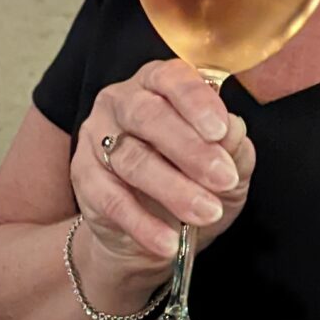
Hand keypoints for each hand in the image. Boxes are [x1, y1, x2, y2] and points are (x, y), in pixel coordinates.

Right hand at [76, 60, 254, 271]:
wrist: (154, 234)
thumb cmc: (195, 184)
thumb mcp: (229, 169)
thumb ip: (235, 149)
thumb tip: (234, 130)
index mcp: (159, 85)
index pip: (173, 79)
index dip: (197, 102)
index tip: (221, 130)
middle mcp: (121, 102)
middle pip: (148, 115)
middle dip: (190, 149)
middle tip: (222, 178)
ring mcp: (96, 138)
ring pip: (131, 158)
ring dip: (173, 189)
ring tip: (207, 212)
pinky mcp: (84, 178)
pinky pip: (111, 200)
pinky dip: (143, 224)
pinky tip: (168, 240)